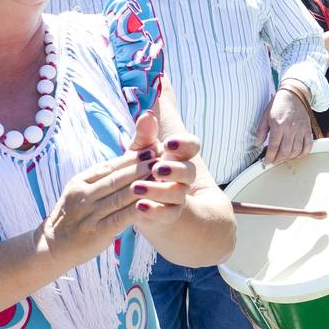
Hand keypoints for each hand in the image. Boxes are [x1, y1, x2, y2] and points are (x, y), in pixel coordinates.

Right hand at [40, 149, 151, 265]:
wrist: (52, 246)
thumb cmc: (72, 217)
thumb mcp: (80, 192)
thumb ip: (100, 179)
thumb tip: (127, 161)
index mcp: (81, 182)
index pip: (110, 166)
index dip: (132, 158)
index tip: (152, 148)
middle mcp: (83, 195)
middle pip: (117, 179)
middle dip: (141, 167)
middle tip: (162, 157)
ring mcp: (89, 213)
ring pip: (121, 196)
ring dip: (144, 185)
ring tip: (162, 177)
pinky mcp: (96, 232)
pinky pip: (120, 218)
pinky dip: (137, 210)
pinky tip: (152, 203)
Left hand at [125, 102, 201, 227]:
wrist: (139, 203)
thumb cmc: (141, 171)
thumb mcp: (139, 152)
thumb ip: (144, 135)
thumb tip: (147, 114)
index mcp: (178, 157)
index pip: (192, 146)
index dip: (184, 144)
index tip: (168, 143)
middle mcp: (183, 177)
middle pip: (189, 171)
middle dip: (174, 170)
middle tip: (156, 168)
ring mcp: (178, 196)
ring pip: (178, 194)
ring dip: (158, 190)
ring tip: (136, 188)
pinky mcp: (169, 214)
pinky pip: (168, 214)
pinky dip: (154, 211)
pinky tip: (139, 206)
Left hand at [256, 83, 314, 163]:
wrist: (294, 94)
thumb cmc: (279, 104)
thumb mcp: (265, 115)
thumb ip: (261, 131)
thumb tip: (257, 144)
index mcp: (278, 126)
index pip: (273, 147)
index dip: (270, 157)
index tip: (267, 161)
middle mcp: (290, 129)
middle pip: (285, 152)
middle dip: (279, 160)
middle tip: (275, 161)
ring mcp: (300, 130)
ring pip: (296, 151)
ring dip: (290, 157)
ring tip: (284, 157)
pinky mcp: (307, 130)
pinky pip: (308, 146)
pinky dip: (303, 153)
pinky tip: (297, 154)